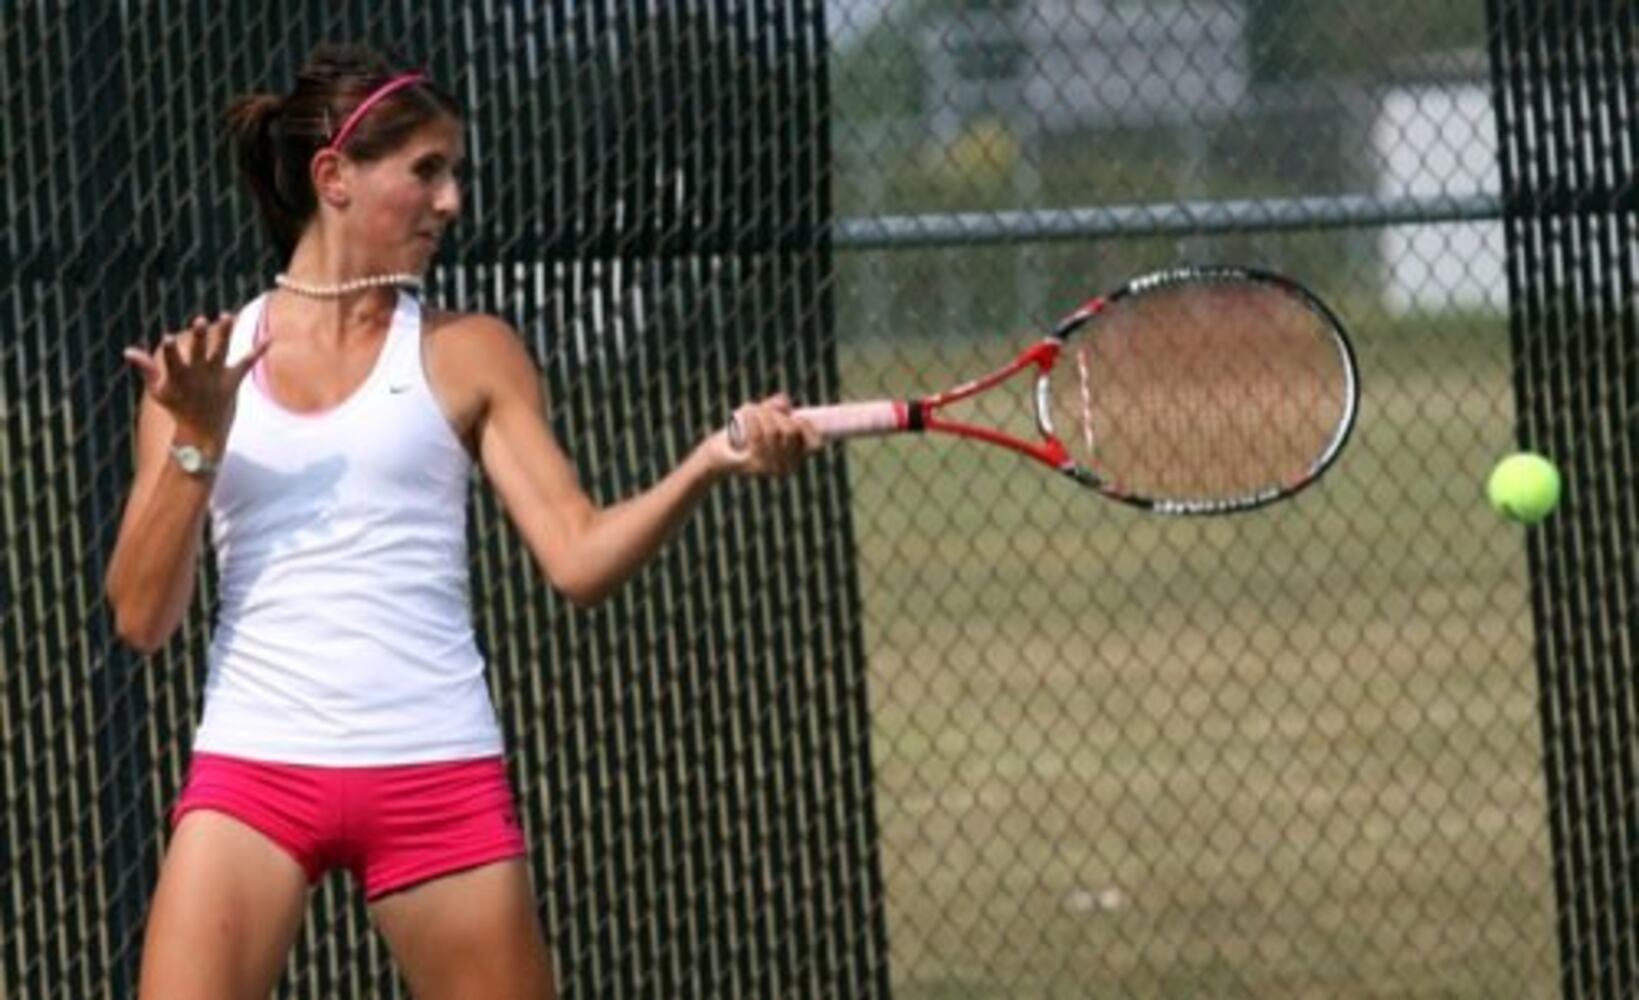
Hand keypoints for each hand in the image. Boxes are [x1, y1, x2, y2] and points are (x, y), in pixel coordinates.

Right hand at [124, 313, 268, 443]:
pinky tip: (269, 338)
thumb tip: (128, 350)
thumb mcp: (158, 391)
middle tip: (201, 320)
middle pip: (199, 353)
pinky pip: (247, 363)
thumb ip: (147, 369)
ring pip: (221, 352)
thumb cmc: (177, 408)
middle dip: (199, 337)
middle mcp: (199, 376)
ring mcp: (217, 378)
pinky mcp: (232, 381)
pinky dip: (258, 351)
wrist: (202, 432)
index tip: (166, 337)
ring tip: (227, 315)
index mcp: (179, 378)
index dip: (169, 350)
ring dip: (224, 333)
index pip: (172, 361)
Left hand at [717, 393, 821, 476]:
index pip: (814, 442)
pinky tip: (747, 412)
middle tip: (764, 411)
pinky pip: (757, 437)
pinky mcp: (754, 465)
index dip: (806, 425)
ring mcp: (771, 468)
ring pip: (773, 432)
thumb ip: (778, 406)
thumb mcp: (765, 416)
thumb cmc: (746, 432)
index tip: (794, 416)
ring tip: (752, 410)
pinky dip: (752, 419)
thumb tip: (785, 403)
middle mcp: (787, 467)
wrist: (721, 452)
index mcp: (796, 457)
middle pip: (791, 431)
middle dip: (778, 414)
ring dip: (762, 414)